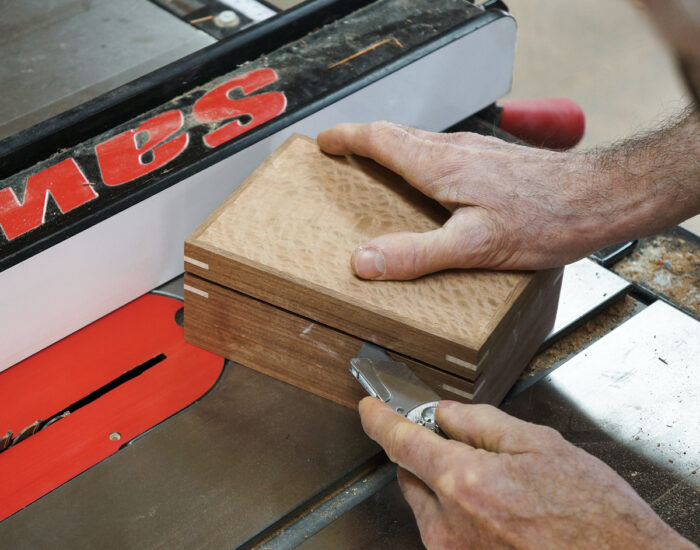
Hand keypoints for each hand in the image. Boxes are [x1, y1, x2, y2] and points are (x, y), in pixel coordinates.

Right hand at [317, 120, 699, 279]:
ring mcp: (475, 152)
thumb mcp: (474, 245)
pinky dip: (417, 160)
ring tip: (375, 168)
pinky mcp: (491, 162)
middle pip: (396, 136)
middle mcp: (455, 150)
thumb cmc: (545, 219)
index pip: (380, 138)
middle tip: (343, 153)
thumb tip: (365, 261)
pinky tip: (429, 186)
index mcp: (440, 166)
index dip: (347, 137)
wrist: (598, 199)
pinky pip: (441, 153)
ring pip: (419, 143)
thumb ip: (416, 253)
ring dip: (390, 149)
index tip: (325, 141)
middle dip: (363, 141)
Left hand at [359, 397, 694, 549]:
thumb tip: (445, 414)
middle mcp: (448, 525)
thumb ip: (480, 422)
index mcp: (464, 482)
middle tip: (461, 444)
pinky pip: (444, 530)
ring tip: (497, 484)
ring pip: (426, 504)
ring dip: (443, 484)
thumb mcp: (538, 444)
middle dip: (425, 452)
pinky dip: (456, 511)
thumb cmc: (592, 512)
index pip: (401, 441)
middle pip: (411, 474)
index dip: (379, 419)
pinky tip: (498, 508)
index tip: (369, 407)